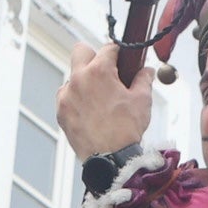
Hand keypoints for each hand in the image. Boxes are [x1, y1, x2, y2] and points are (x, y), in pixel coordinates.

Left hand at [56, 37, 152, 160]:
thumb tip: (147, 71)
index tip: (123, 59)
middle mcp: (78, 79)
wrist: (110, 160)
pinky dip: (77, 100)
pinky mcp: (61, 111)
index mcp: (99, 71)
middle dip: (94, 56)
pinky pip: (67, 97)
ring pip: (73, 77)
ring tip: (100, 99)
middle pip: (81, 51)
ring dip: (85, 82)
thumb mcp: (142, 101)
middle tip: (107, 72)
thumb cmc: (126, 130)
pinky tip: (91, 112)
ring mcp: (66, 96)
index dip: (119, 53)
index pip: (108, 48)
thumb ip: (144, 80)